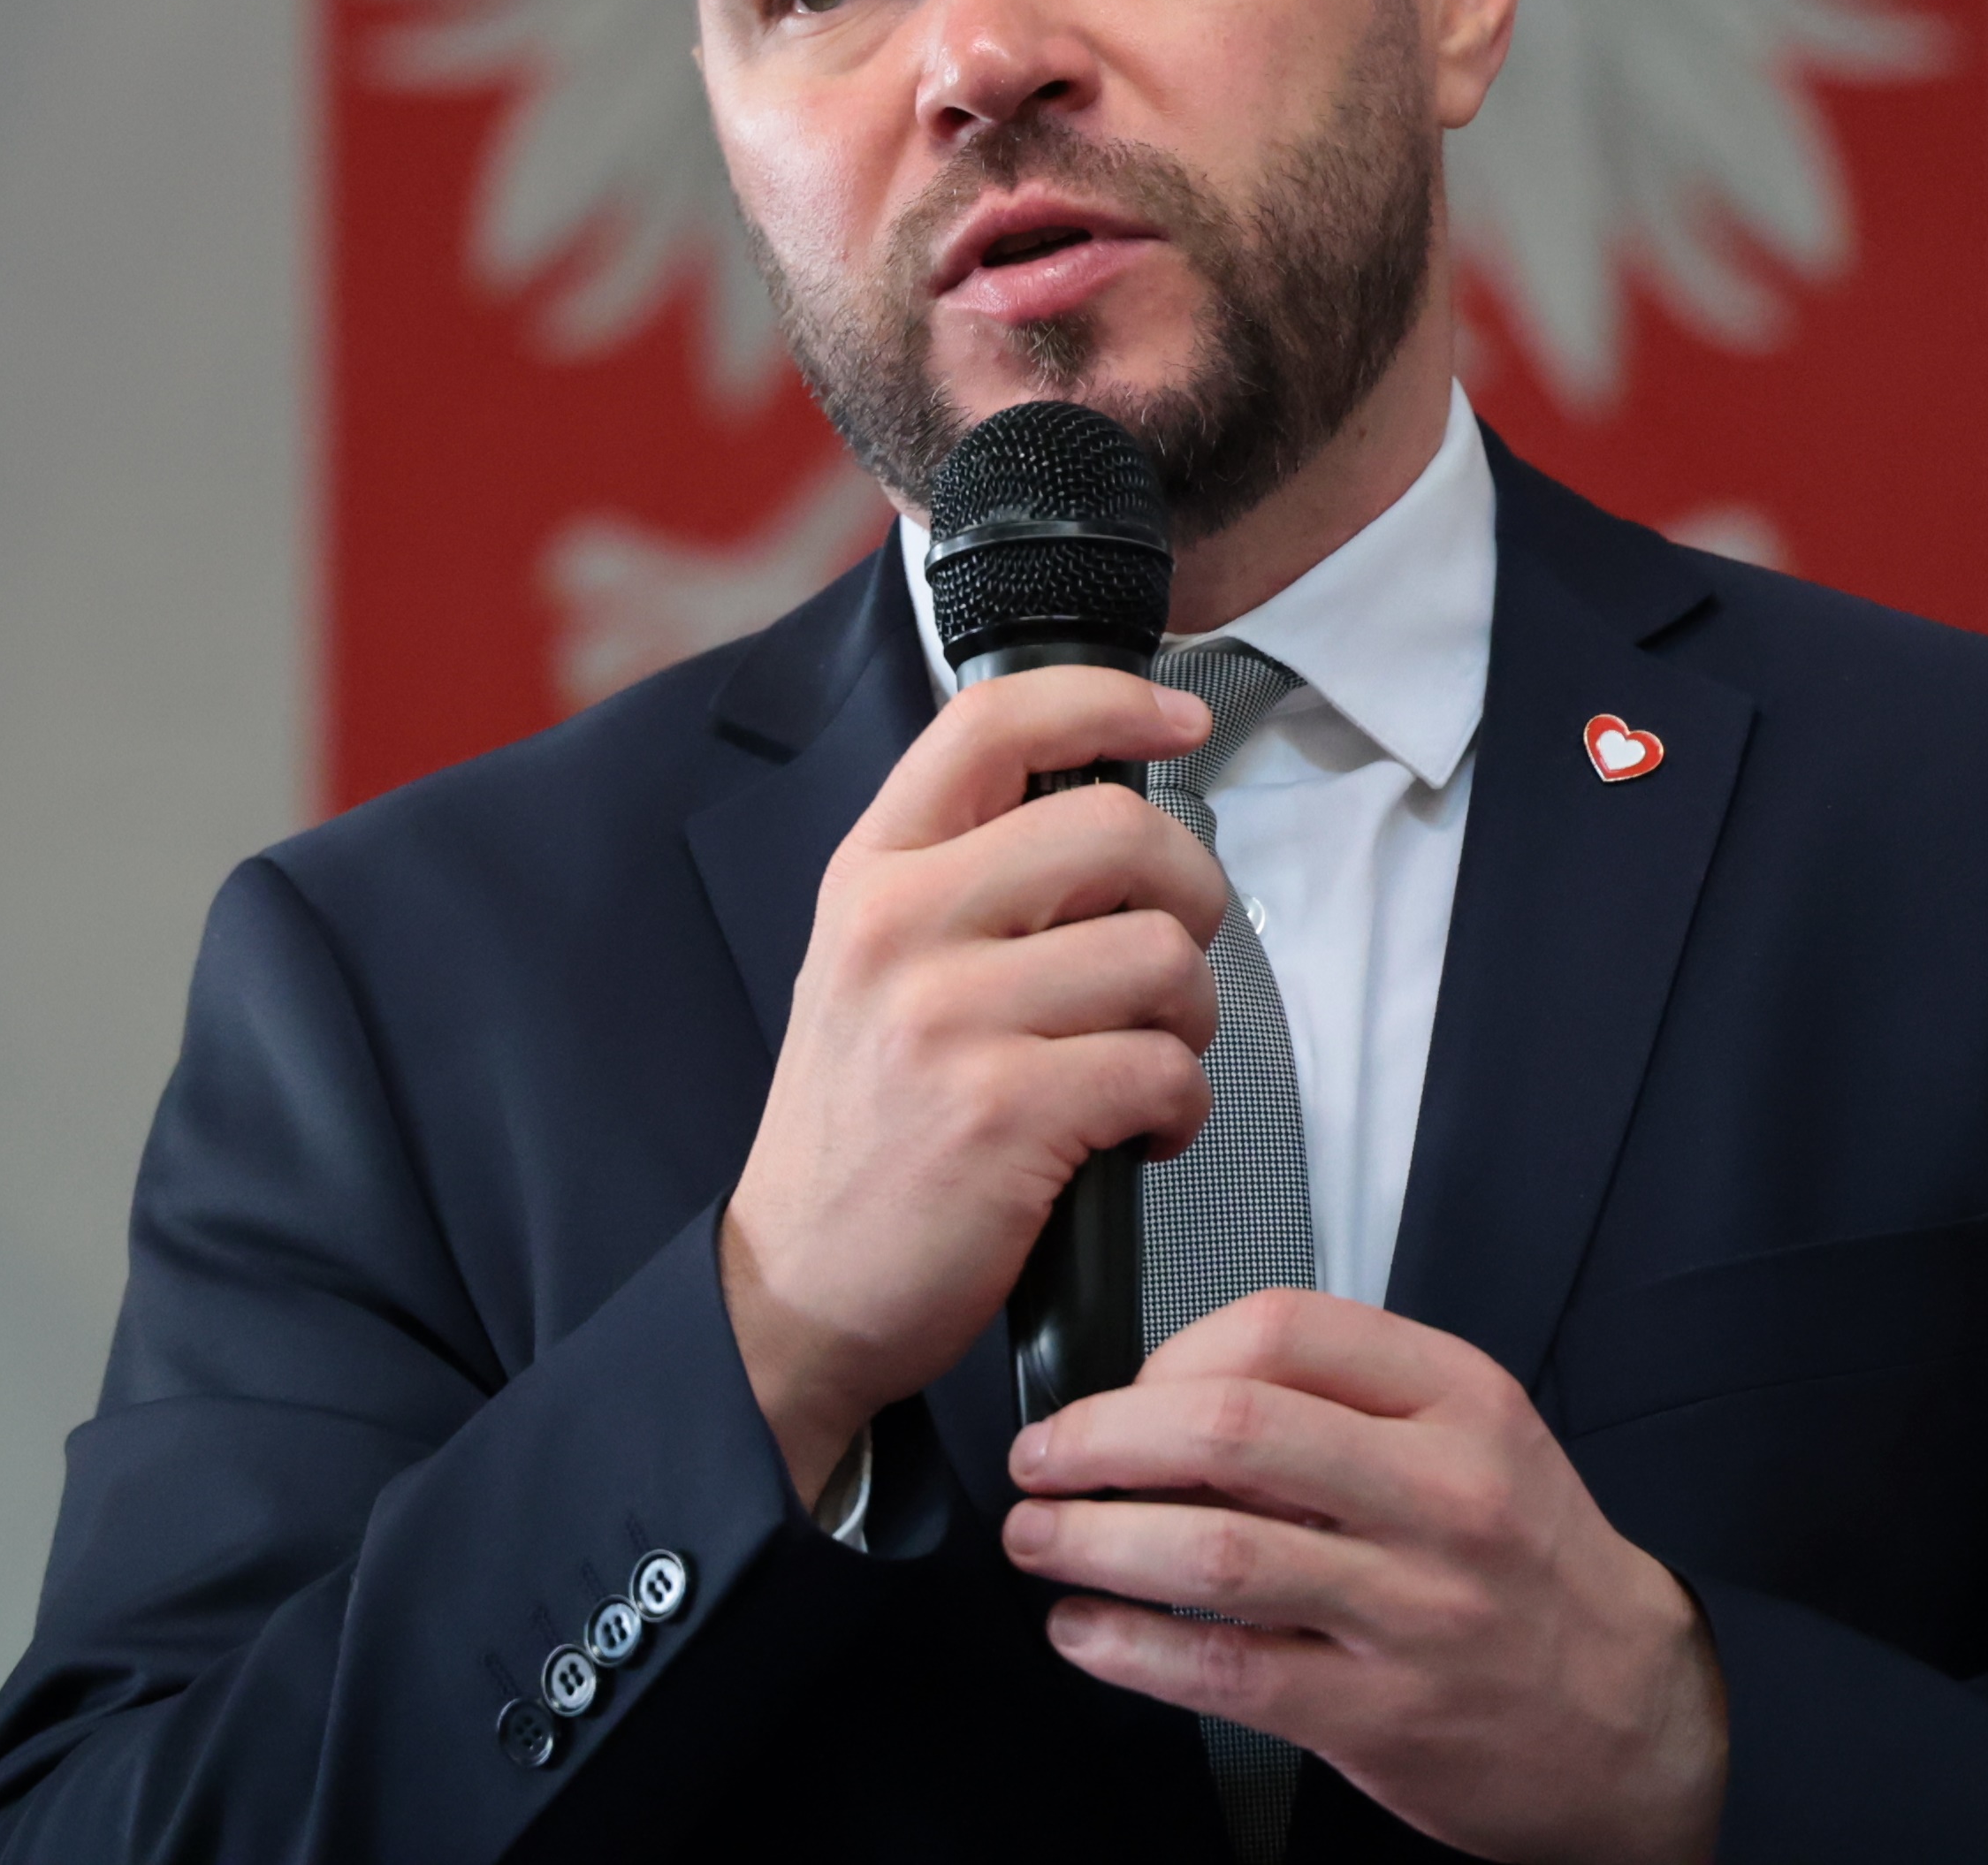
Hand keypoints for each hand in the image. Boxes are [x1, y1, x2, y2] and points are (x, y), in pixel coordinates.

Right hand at [720, 665, 1224, 1504]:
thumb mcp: (871, 967)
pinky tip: (1140, 1135)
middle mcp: (899, 927)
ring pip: (1161, 955)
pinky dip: (1181, 1108)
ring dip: (1191, 1018)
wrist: (795, 1288)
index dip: (1109, 700)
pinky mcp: (1002, 1114)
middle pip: (1116, 829)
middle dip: (1191, 891)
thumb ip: (964, 879)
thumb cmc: (866, 1126)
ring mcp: (946, 1019)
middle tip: (1173, 954)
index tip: (1181, 718)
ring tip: (1147, 1061)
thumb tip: (1113, 816)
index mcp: (871, 874)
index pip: (992, 724)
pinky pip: (1163, 1070)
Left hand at [1001, 1290, 1726, 1864]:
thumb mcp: (1476, 1439)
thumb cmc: (1534, 1568)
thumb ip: (1345, 1406)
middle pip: (1229, 1431)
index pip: (1283, 1328)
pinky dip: (1129, 1648)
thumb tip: (1174, 1400)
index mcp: (1460, 1401)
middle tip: (1044, 1457)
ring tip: (1040, 1539)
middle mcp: (1442, 1496)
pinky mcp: (1381, 1715)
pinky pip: (1224, 1670)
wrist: (1636, 1715)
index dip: (1169, 1354)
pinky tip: (1087, 1632)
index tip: (1122, 1389)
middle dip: (1099, 1440)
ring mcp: (1413, 1610)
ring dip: (1091, 1541)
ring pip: (1212, 1552)